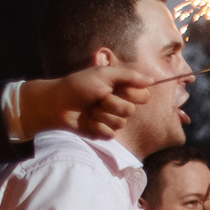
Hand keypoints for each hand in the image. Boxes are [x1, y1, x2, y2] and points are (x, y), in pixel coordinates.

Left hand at [16, 65, 147, 139]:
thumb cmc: (78, 85)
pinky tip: (88, 121)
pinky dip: (98, 126)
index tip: (118, 89)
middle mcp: (119, 104)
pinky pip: (111, 134)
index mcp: (121, 89)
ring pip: (120, 123)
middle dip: (113, 104)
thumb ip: (129, 76)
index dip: (132, 94)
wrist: (57, 104)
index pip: (143, 95)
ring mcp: (111, 119)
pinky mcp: (104, 132)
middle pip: (131, 111)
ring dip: (102, 115)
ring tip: (89, 109)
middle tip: (98, 98)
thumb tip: (152, 79)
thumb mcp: (104, 74)